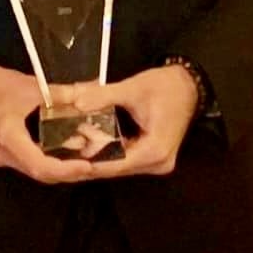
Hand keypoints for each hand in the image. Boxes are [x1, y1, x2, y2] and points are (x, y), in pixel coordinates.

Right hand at [0, 58, 92, 184]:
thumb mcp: (33, 86)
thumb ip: (65, 94)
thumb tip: (96, 91)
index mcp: (8, 136)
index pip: (39, 165)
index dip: (65, 169)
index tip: (88, 166)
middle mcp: (2, 154)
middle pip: (40, 173)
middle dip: (68, 172)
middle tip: (95, 167)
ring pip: (34, 171)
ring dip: (60, 169)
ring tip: (86, 162)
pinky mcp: (1, 155)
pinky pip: (28, 164)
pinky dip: (49, 162)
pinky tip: (66, 155)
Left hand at [62, 65, 200, 177]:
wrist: (189, 85)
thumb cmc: (167, 86)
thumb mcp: (133, 88)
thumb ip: (103, 96)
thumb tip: (77, 103)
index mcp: (155, 150)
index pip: (115, 163)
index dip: (89, 162)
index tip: (66, 160)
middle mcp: (157, 163)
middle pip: (116, 167)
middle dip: (90, 160)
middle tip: (63, 153)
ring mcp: (157, 162)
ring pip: (120, 165)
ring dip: (98, 156)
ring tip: (73, 148)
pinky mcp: (154, 157)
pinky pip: (127, 159)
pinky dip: (109, 152)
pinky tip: (91, 144)